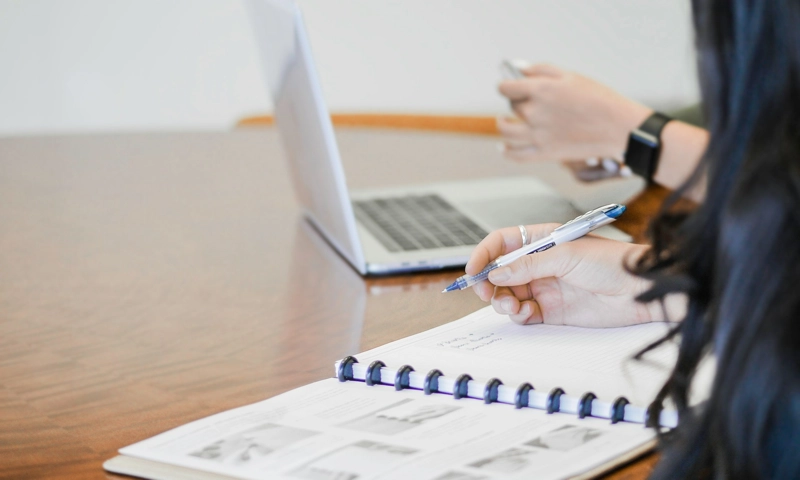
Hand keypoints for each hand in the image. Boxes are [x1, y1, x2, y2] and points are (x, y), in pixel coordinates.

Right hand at [466, 224, 658, 326]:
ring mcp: (544, 287)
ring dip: (502, 301)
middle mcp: (539, 264)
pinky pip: (523, 313)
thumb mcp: (566, 256)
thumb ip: (528, 266)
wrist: (641, 291)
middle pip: (500, 272)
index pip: (502, 243)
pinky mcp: (552, 311)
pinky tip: (525, 313)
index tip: (472, 270)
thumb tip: (496, 273)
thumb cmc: (613, 262)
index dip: (484, 255)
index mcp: (541, 240)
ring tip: (510, 305)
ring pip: (508, 295)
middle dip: (488, 283)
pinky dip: (517, 315)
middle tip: (486, 293)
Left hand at [497, 64, 651, 161]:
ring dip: (503, 124)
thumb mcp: (571, 76)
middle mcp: (534, 112)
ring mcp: (538, 135)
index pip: (506, 87)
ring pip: (506, 131)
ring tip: (504, 121)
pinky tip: (504, 146)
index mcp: (540, 90)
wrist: (618, 127)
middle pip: (512, 106)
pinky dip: (506, 151)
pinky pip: (516, 155)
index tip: (509, 86)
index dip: (506, 85)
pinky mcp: (544, 153)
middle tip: (526, 101)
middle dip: (516, 101)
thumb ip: (541, 70)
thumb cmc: (598, 98)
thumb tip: (518, 69)